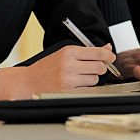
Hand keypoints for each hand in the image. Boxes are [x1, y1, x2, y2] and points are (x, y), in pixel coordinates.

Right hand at [0, 44, 116, 108]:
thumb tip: (108, 48)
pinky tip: (75, 85)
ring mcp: (68, 79)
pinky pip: (87, 89)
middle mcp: (69, 64)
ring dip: (91, 79)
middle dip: (100, 68)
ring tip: (79, 77)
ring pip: (95, 79)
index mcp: (69, 51)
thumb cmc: (47, 67)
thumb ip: (87, 51)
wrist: (28, 82)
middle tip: (93, 68)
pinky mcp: (68, 92)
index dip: (108, 56)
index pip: (98, 52)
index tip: (111, 58)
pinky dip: (85, 87)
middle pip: (100, 67)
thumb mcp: (65, 53)